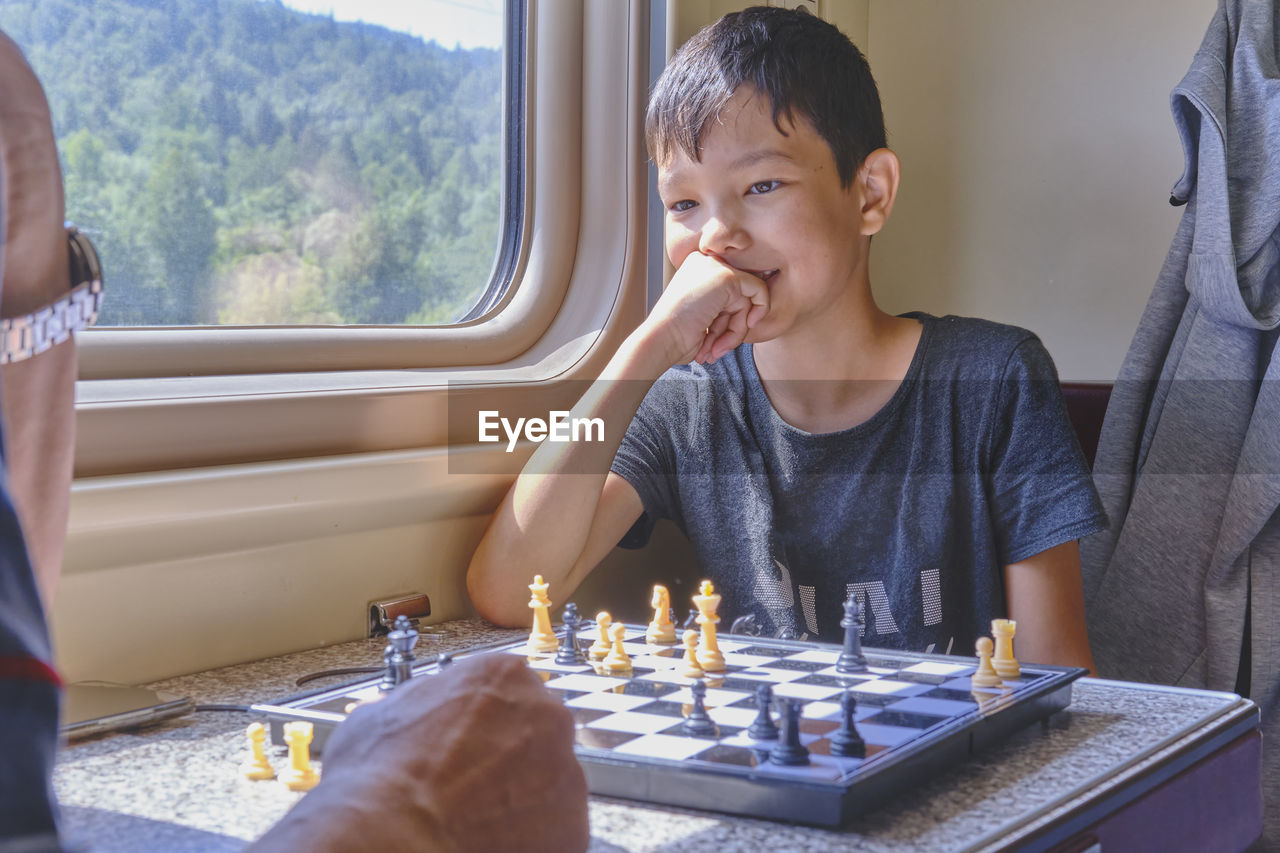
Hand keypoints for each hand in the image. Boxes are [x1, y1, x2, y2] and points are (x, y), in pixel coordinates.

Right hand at [251, 654, 587, 852]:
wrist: (394, 838)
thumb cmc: (380, 779)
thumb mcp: (378, 716)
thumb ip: (414, 705)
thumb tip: (407, 715)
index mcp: (503, 676)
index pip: (507, 690)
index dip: (483, 722)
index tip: (467, 742)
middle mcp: (546, 714)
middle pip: (537, 732)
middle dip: (510, 757)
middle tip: (471, 784)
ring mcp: (565, 769)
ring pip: (549, 782)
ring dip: (523, 797)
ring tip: (478, 819)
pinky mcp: (573, 824)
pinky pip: (555, 827)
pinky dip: (530, 836)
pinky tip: (492, 840)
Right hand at [641, 252, 769, 365]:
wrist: (662, 339)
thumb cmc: (677, 336)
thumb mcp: (703, 317)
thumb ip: (724, 308)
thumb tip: (754, 309)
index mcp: (696, 271)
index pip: (727, 293)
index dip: (726, 321)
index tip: (717, 342)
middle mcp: (704, 263)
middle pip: (737, 296)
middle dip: (731, 327)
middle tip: (716, 349)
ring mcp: (715, 267)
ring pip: (746, 300)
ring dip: (736, 331)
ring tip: (716, 348)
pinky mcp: (727, 277)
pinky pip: (759, 290)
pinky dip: (760, 310)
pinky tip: (747, 326)